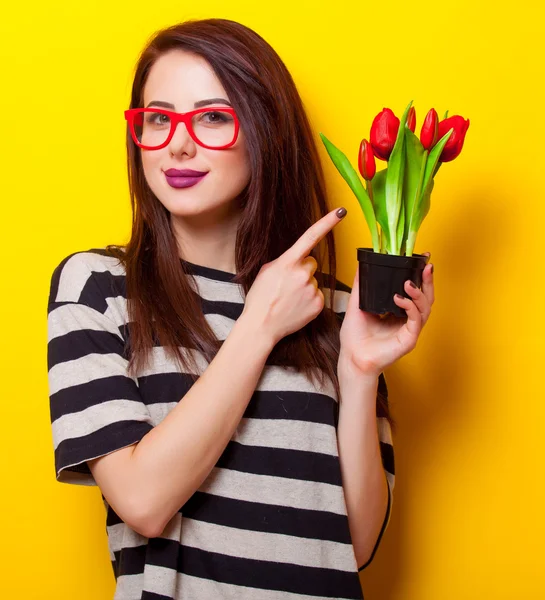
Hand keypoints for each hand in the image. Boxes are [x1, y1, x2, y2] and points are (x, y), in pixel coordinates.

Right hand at [241, 207, 345, 346]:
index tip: (341, 211)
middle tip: (288, 284)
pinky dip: (309, 300)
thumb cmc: (260, 298)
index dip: (327, 222)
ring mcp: (312, 289)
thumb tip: (296, 259)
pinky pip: (317, 295)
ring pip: (314, 280)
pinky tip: (296, 306)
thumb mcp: (266, 271)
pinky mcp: (318, 304)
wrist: (261, 325)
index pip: (311, 236)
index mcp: (288, 262)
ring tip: (289, 298)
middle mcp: (303, 274)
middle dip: (303, 270)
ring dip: (305, 286)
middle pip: (311, 263)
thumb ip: (284, 261)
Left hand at [337, 252, 433, 380]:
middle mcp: (407, 320)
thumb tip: (361, 264)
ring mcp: (410, 330)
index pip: (415, 292)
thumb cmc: (355, 336)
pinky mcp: (409, 340)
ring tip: (408, 283)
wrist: (351, 357)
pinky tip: (400, 299)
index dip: (421, 277)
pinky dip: (410, 307)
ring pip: (425, 308)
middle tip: (426, 266)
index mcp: (398, 312)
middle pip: (426, 298)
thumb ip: (361, 284)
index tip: (423, 260)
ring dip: (419, 293)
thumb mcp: (357, 304)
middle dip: (428, 281)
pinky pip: (415, 321)